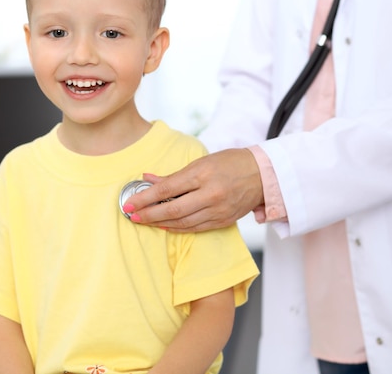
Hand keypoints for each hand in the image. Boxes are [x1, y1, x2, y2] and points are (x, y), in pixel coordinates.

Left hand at [123, 148, 263, 231]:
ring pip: (182, 222)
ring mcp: (218, 210)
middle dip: (149, 214)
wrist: (262, 175)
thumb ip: (174, 175)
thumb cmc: (230, 163)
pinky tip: (164, 226)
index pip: (167, 189)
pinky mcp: (223, 221)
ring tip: (144, 220)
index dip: (145, 198)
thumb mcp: (201, 162)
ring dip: (160, 223)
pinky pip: (195, 228)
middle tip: (132, 215)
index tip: (129, 203)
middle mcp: (211, 194)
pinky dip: (177, 228)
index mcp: (203, 174)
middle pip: (173, 210)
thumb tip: (148, 179)